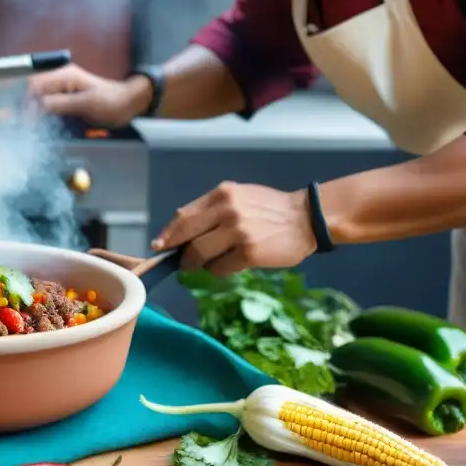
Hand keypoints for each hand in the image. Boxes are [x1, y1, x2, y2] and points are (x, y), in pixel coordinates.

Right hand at [26, 64, 152, 125]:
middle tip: (21, 125)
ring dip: (31, 110)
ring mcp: (63, 88)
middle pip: (33, 90)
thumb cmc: (111, 102)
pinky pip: (47, 103)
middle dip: (24, 106)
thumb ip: (60, 104)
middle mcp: (61, 78)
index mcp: (64, 76)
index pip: (35, 85)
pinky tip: (38, 123)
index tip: (24, 121)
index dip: (25, 102)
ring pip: (38, 97)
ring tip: (26, 126)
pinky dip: (41, 113)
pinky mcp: (66, 98)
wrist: (129, 103)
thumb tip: (35, 107)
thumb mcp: (86, 104)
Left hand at [152, 182, 316, 275]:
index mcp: (222, 194)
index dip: (169, 233)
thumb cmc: (270, 209)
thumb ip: (212, 209)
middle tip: (180, 262)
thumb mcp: (239, 197)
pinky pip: (219, 268)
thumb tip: (180, 230)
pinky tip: (229, 265)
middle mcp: (226, 210)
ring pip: (199, 254)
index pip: (184, 216)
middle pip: (186, 236)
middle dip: (178, 252)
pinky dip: (218, 270)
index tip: (159, 245)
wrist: (307, 218)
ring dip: (197, 264)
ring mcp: (237, 232)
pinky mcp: (247, 252)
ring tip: (208, 264)